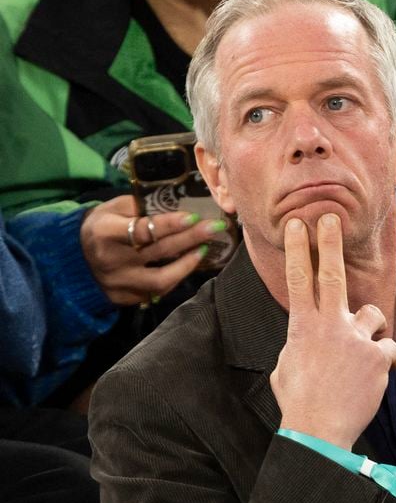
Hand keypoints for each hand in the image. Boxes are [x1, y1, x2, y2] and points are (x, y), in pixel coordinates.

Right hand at [80, 196, 221, 304]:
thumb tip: (175, 204)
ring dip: (187, 265)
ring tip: (204, 250)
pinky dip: (174, 278)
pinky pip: (155, 292)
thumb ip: (138, 207)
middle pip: (158, 252)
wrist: (74, 260)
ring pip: (160, 280)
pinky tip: (187, 265)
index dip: (170, 225)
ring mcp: (119, 283)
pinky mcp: (124, 299)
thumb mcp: (111, 209)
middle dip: (190, 239)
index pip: (142, 230)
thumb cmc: (100, 227)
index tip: (194, 217)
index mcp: (105, 233)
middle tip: (215, 228)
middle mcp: (112, 261)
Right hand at [270, 214, 395, 449]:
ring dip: (370, 328)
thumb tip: (306, 341)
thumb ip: (300, 345)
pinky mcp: (377, 357)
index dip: (297, 249)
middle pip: (331, 274)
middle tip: (331, 217)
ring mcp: (355, 339)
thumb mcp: (287, 367)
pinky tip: (377, 376)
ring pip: (372, 315)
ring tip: (363, 351)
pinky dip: (385, 360)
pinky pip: (389, 348)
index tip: (297, 224)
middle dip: (330, 243)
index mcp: (302, 328)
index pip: (298, 280)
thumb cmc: (299, 402)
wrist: (319, 429)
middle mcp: (330, 326)